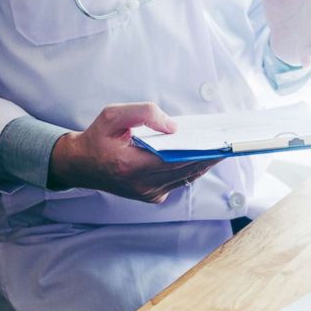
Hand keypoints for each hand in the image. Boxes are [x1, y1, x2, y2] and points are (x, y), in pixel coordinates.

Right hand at [48, 103, 219, 203]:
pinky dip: (192, 168)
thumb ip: (144, 113)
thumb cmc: (98, 138)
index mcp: (131, 166)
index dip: (202, 152)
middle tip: (230, 142)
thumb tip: (174, 126)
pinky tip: (204, 154)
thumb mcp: (113, 115)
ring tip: (223, 147)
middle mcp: (142, 185)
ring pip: (186, 178)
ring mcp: (148, 194)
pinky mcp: (152, 197)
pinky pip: (179, 182)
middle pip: (186, 170)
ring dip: (204, 163)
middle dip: (209, 155)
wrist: (81, 165)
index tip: (222, 144)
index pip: (176, 160)